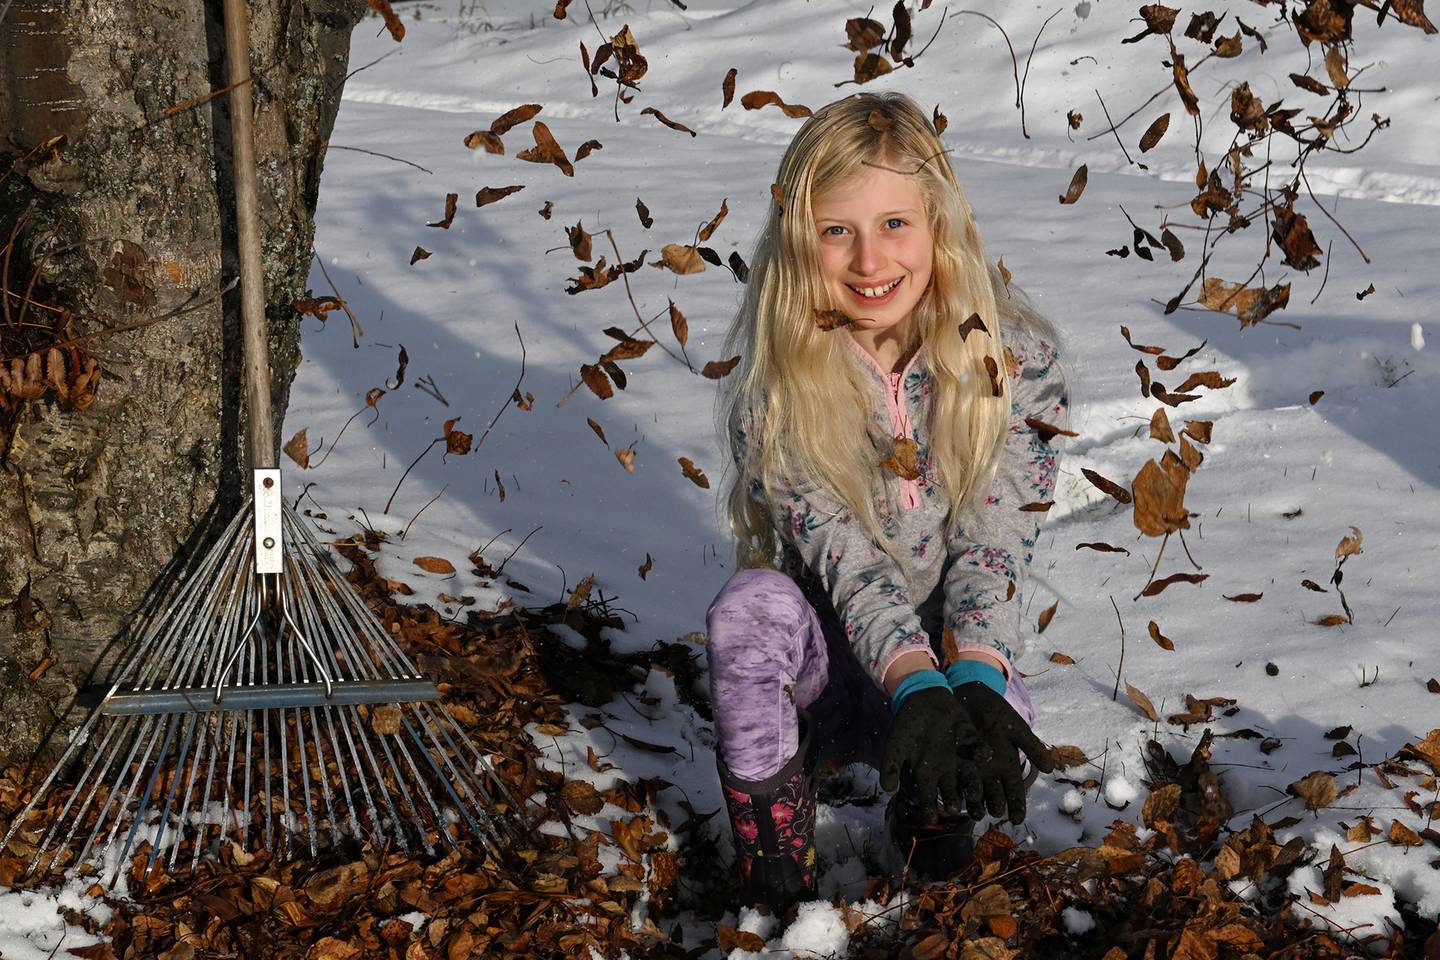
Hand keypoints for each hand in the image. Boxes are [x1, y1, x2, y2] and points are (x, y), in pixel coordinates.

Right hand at [880, 686, 990, 823]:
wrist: (922, 699)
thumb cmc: (907, 726)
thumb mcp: (895, 745)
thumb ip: (890, 766)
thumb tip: (887, 789)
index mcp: (927, 774)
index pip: (928, 797)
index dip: (928, 808)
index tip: (929, 819)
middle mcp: (947, 771)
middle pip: (952, 791)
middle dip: (953, 800)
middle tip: (953, 808)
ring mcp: (961, 757)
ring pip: (969, 776)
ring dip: (972, 784)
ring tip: (974, 793)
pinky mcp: (972, 741)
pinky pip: (979, 749)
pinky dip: (982, 752)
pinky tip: (983, 755)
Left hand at [950, 682, 1053, 823]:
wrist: (971, 695)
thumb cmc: (997, 712)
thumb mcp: (1016, 729)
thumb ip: (1031, 747)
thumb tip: (1050, 769)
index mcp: (1008, 766)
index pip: (1015, 792)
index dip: (1017, 806)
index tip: (1017, 819)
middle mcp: (991, 773)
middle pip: (995, 796)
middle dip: (995, 806)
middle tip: (994, 813)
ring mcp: (973, 769)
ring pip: (975, 793)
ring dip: (975, 804)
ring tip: (974, 812)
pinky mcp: (955, 763)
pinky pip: (956, 781)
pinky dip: (955, 790)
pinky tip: (954, 799)